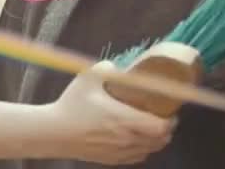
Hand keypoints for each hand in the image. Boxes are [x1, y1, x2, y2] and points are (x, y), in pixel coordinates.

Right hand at [41, 60, 175, 164]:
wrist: (53, 133)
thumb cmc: (71, 105)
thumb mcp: (88, 78)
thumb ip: (108, 68)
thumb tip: (120, 66)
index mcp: (125, 120)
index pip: (162, 127)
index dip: (171, 119)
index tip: (170, 109)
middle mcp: (126, 139)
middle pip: (161, 141)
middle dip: (167, 129)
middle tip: (164, 115)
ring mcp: (119, 152)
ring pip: (150, 151)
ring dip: (157, 140)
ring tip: (153, 126)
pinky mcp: (111, 160)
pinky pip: (137, 157)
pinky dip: (144, 149)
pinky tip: (138, 138)